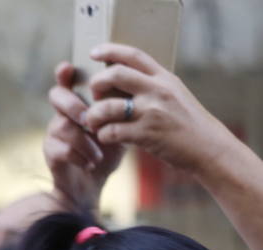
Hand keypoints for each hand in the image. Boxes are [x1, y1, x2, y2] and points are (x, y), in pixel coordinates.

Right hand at [46, 62, 125, 211]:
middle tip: (89, 118)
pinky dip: (82, 156)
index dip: (65, 72)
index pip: (68, 80)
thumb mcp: (120, 123)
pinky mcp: (51, 153)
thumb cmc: (108, 149)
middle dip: (74, 105)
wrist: (94, 183)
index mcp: (79, 101)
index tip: (68, 67)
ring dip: (84, 139)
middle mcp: (62, 113)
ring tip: (99, 152)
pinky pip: (63, 149)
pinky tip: (93, 163)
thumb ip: (122, 104)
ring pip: (62, 125)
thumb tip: (134, 83)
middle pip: (57, 96)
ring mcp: (54, 133)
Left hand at [82, 44, 237, 178]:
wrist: (208, 147)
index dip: (111, 50)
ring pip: (107, 106)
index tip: (94, 52)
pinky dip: (103, 135)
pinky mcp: (146, 134)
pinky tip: (106, 137)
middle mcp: (158, 90)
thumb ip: (151, 86)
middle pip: (115, 75)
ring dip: (93, 115)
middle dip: (97, 83)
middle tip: (95, 96)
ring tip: (94, 122)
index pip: (134, 56)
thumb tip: (120, 79)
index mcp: (164, 78)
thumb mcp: (174, 94)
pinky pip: (111, 132)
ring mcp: (152, 111)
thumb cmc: (187, 122)